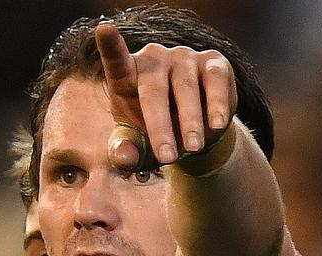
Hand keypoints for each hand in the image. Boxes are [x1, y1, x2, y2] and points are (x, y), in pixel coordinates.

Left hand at [95, 22, 236, 169]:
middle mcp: (154, 59)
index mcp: (127, 76)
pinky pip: (215, 79)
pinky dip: (217, 103)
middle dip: (161, 126)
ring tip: (193, 148)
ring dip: (190, 121)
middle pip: (154, 90)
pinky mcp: (212, 62)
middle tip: (168, 157)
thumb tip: (125, 159)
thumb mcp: (138, 147)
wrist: (193, 135)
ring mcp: (183, 57)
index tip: (104, 30)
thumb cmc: (155, 134)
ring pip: (186, 87)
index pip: (116, 60)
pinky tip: (217, 124)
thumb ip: (126, 152)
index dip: (111, 46)